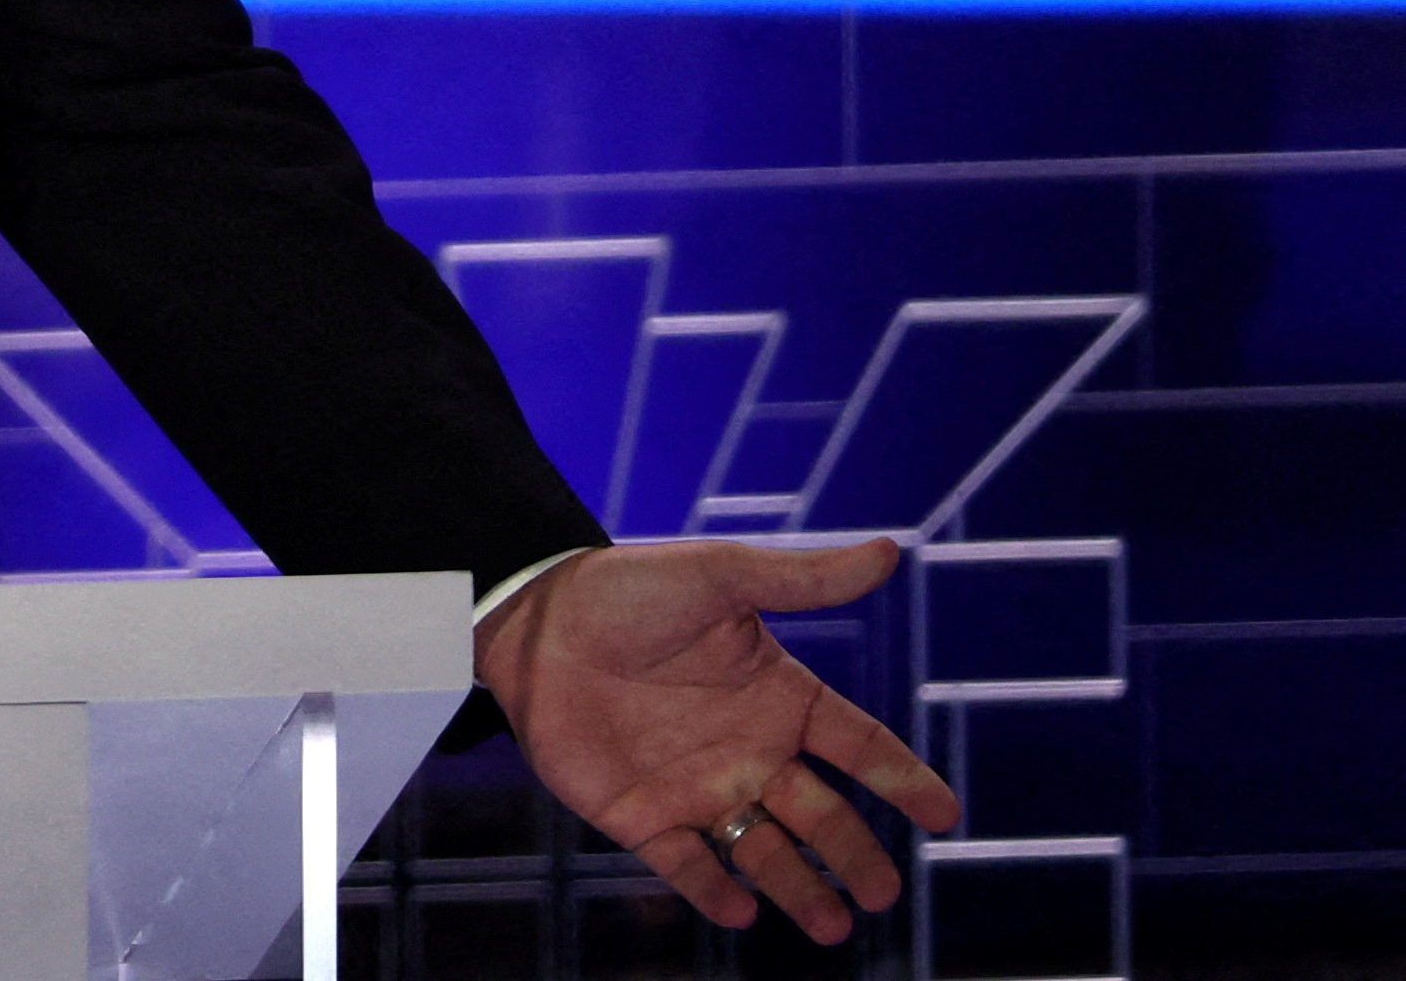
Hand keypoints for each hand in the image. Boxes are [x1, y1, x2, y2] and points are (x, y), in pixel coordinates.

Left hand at [477, 537, 960, 944]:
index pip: (858, 745)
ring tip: (833, 925)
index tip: (945, 813)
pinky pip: (686, 865)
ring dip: (798, 888)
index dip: (902, 778)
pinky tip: (741, 910)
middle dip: (855, 855)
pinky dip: (712, 891)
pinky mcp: (642, 815)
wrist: (531, 618)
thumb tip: (886, 551)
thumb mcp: (718, 577)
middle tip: (883, 893)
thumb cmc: (626, 590)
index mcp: (778, 696)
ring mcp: (697, 787)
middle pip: (820, 815)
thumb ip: (801, 578)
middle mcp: (748, 751)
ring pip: (762, 851)